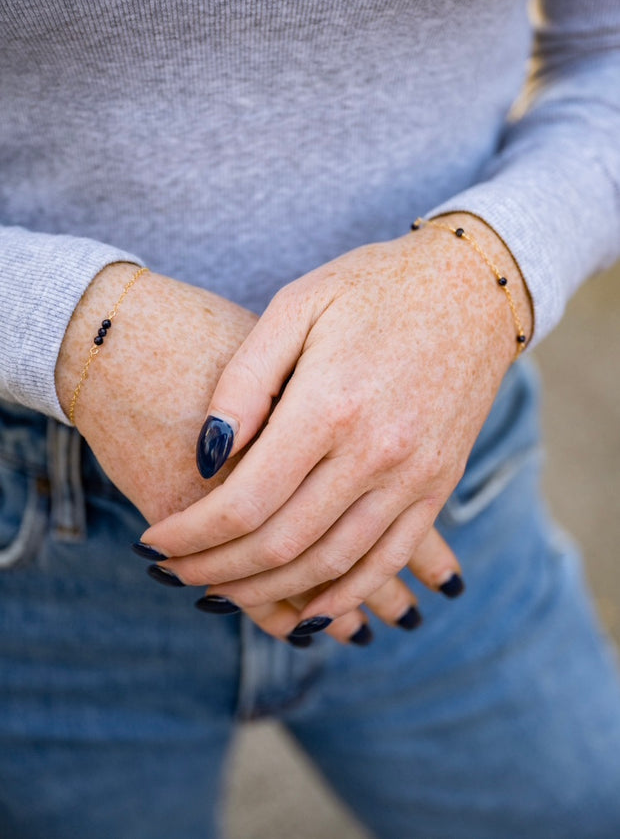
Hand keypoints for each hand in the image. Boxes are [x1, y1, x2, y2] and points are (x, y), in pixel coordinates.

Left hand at [142, 214, 532, 632]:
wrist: (474, 289)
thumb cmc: (374, 288)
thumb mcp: (296, 307)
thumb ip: (243, 383)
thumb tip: (206, 457)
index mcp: (330, 406)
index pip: (243, 503)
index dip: (190, 536)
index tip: (153, 545)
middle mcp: (376, 453)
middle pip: (280, 544)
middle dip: (214, 571)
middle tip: (172, 576)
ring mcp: (414, 477)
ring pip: (330, 565)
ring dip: (268, 592)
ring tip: (220, 594)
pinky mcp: (439, 487)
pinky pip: (388, 560)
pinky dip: (345, 596)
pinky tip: (308, 611)